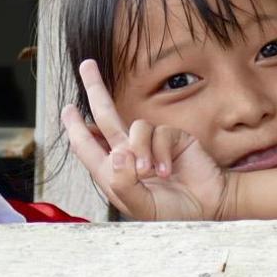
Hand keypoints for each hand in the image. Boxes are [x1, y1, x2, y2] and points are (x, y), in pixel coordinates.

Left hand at [60, 59, 234, 220]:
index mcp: (113, 172)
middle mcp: (128, 154)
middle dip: (96, 89)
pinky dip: (161, 152)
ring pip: (134, 127)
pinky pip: (158, 133)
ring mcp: (149, 144)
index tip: (68, 108)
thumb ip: (123, 185)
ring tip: (151, 174)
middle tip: (87, 65)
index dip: (76, 127)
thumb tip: (115, 154)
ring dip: (141, 151)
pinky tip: (167, 170)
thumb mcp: (142, 207)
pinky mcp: (170, 137)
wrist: (209, 207)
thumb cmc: (173, 211)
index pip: (87, 145)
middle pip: (105, 116)